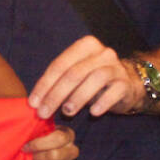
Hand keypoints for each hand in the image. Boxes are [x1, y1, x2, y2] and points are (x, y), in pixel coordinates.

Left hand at [23, 126, 76, 159]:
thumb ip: (34, 126)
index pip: (59, 138)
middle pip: (55, 155)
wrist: (29, 156)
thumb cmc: (30, 141)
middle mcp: (71, 150)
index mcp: (66, 135)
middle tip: (29, 155)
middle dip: (37, 156)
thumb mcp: (33, 130)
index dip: (40, 144)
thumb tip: (32, 115)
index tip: (26, 146)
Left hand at [28, 36, 144, 119]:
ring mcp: (116, 67)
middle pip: (74, 73)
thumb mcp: (74, 77)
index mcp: (85, 46)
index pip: (60, 65)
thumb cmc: (92, 81)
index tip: (33, 103)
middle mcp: (102, 53)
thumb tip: (35, 102)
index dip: (44, 85)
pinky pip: (114, 92)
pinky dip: (102, 103)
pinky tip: (93, 113)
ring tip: (67, 112)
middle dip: (56, 95)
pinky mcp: (126, 83)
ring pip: (94, 80)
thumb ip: (57, 83)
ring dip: (77, 98)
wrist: (126, 85)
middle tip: (44, 113)